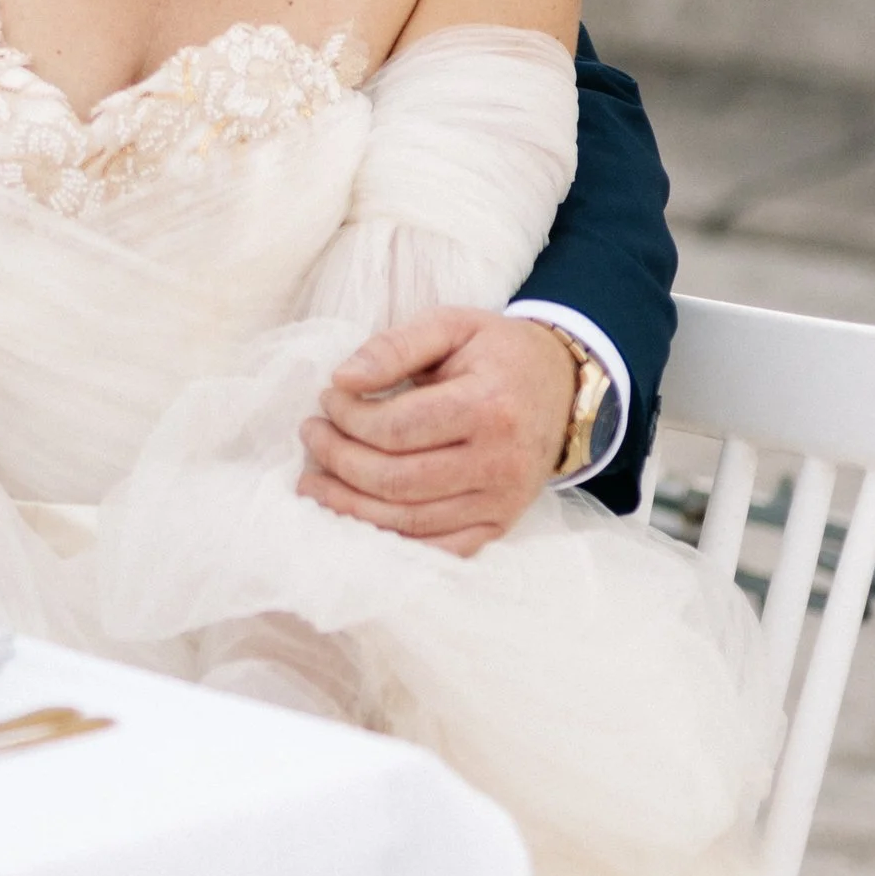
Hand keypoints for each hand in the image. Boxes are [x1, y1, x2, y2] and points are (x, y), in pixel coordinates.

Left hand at [296, 309, 580, 555]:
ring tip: (314, 480)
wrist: (562, 387)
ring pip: (409, 522)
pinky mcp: (500, 525)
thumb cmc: (497, 352)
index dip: (348, 418)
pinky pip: (437, 550)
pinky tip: (354, 518)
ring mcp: (503, 502)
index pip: (397, 430)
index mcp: (489, 406)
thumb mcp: (450, 325)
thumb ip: (394, 346)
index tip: (327, 398)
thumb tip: (342, 380)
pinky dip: (389, 540)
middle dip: (339, 460)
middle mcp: (500, 462)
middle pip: (397, 480)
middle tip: (312, 435)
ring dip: (350, 506)